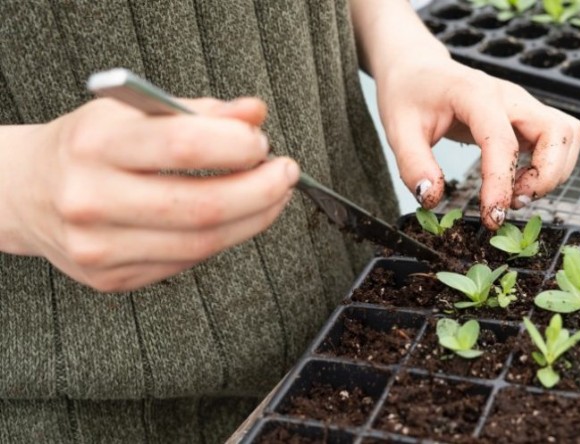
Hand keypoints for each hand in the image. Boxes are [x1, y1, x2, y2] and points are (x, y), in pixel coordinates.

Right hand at [0, 97, 298, 291]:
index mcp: (96, 145)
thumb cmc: (88, 145)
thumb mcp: (135, 112)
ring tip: (272, 197)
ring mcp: (99, 247)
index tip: (262, 142)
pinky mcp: (111, 279)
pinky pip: (186, 264)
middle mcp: (92, 199)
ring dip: (253, 220)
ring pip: (201, 245)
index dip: (237, 146)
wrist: (24, 191)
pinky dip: (221, 240)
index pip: (183, 146)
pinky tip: (233, 219)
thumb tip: (256, 114)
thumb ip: (201, 111)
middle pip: (202, 207)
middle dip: (262, 191)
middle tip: (285, 174)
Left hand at [376, 58, 579, 229]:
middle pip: (558, 131)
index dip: (501, 183)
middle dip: (547, 176)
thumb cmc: (409, 95)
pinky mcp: (527, 117)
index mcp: (476, 94)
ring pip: (567, 135)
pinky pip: (559, 140)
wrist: (418, 70)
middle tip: (515, 202)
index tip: (492, 216)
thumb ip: (413, 165)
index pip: (502, 141)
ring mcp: (523, 105)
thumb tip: (432, 198)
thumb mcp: (398, 129)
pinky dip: (551, 166)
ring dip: (554, 172)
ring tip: (518, 194)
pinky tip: (519, 183)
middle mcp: (509, 96)